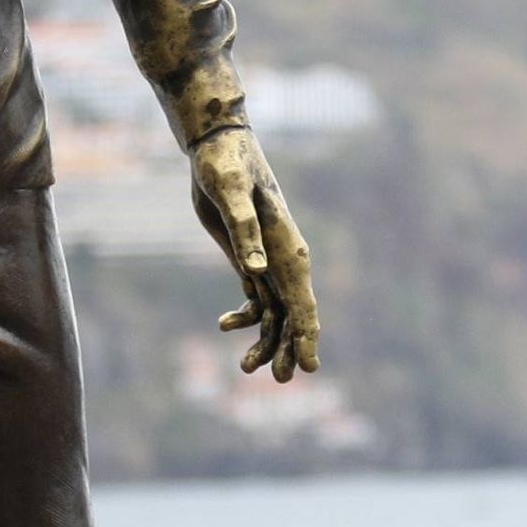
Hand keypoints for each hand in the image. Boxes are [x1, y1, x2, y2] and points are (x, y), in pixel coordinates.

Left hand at [188, 122, 320, 382]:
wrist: (216, 146)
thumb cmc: (226, 164)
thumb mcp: (230, 192)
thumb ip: (244, 231)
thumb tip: (256, 273)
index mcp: (288, 248)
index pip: (303, 302)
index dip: (307, 337)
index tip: (309, 367)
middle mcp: (284, 259)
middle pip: (293, 315)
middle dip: (287, 349)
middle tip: (276, 380)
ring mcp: (267, 260)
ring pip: (275, 313)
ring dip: (265, 341)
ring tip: (245, 369)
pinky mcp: (248, 258)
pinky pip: (256, 299)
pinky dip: (245, 318)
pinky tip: (224, 326)